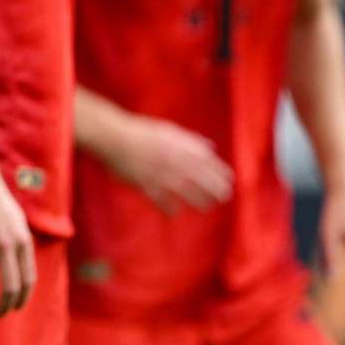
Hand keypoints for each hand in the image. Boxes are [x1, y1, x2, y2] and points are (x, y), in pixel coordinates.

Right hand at [101, 114, 232, 213]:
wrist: (114, 137)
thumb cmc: (141, 131)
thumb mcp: (170, 131)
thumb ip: (191, 141)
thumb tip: (210, 148)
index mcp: (181, 148)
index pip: (208, 162)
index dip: (220, 172)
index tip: (230, 180)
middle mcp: (175, 163)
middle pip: (201, 179)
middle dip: (215, 189)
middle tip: (224, 197)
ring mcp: (161, 175)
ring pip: (186, 192)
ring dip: (198, 200)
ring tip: (206, 207)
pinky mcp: (146, 185)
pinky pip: (161, 200)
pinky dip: (168, 207)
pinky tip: (174, 213)